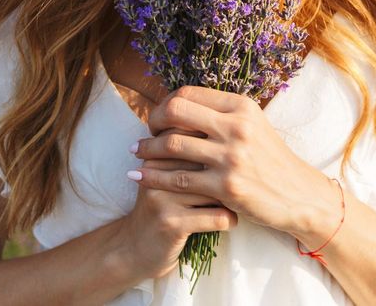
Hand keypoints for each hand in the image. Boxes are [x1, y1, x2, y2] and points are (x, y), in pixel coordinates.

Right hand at [117, 132, 239, 279]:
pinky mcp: (172, 224)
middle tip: (241, 180)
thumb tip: (225, 127)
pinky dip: (230, 219)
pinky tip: (230, 220)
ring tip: (237, 201)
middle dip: (228, 172)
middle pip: (207, 160)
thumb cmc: (162, 206)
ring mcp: (163, 199)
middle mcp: (156, 172)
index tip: (229, 163)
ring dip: (232, 197)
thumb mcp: (165, 175)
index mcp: (156, 155)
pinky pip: (217, 216)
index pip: (193, 137)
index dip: (217, 148)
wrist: (135, 248)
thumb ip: (185, 152)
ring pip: (215, 188)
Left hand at [131, 85, 333, 235]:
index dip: (166, 103)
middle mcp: (237, 127)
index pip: (189, 93)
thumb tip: (180, 103)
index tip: (158, 117)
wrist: (299, 196)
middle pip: (176, 111)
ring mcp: (232, 157)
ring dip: (147, 150)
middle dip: (153, 121)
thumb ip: (221, 113)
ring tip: (136, 153)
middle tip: (145, 133)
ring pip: (172, 145)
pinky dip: (153, 177)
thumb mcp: (253, 125)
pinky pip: (177, 179)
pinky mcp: (226, 186)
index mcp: (241, 106)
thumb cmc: (271, 160)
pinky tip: (140, 177)